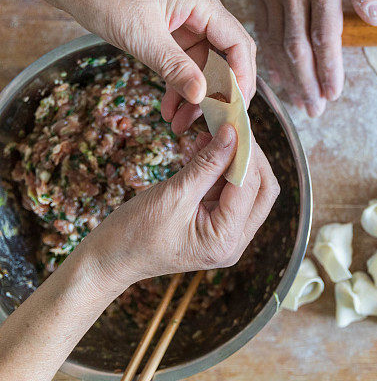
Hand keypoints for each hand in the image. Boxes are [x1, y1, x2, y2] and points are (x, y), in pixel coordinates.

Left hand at [64, 0, 256, 132]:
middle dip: (221, 91)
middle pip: (228, 57)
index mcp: (202, 3)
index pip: (238, 43)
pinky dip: (180, 88)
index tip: (237, 106)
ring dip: (197, 95)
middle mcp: (202, 12)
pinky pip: (187, 66)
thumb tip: (201, 95)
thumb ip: (175, 67)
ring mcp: (189, 24)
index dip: (243, 76)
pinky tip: (170, 109)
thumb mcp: (142, 37)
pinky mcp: (175, 36)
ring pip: (206, 67)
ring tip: (182, 123)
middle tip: (217, 120)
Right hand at [82, 124, 279, 283]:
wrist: (110, 259)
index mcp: (226, 240)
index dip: (246, 151)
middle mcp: (235, 240)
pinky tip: (207, 147)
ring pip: (248, 188)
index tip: (235, 121)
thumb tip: (233, 133)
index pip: (251, 187)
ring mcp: (228, 233)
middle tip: (234, 126)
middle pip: (262, 190)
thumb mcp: (174, 194)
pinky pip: (229, 191)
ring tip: (217, 131)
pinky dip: (222, 169)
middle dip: (250, 156)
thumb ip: (207, 164)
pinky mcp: (217, 224)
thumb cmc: (135, 234)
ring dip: (236, 159)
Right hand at [251, 0, 376, 116]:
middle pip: (297, 46)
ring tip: (296, 101)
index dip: (329, 69)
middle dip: (306, 83)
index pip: (326, 35)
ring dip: (286, 75)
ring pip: (275, 41)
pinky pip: (261, 25)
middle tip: (314, 111)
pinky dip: (267, 52)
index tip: (333, 94)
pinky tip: (274, 71)